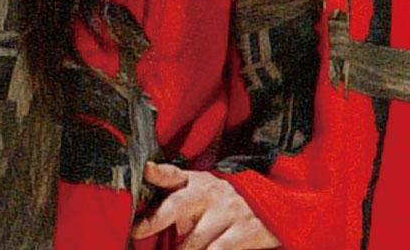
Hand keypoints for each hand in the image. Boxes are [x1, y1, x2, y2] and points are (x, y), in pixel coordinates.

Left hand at [130, 162, 278, 248]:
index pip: (171, 173)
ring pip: (194, 239)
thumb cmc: (221, 201)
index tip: (145, 170)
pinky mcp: (246, 232)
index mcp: (194, 182)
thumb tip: (140, 207)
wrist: (271, 202)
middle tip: (137, 232)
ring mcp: (228, 212)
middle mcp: (209, 194)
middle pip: (176, 206)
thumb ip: (170, 192)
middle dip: (155, 221)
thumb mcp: (198, 190)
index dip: (156, 172)